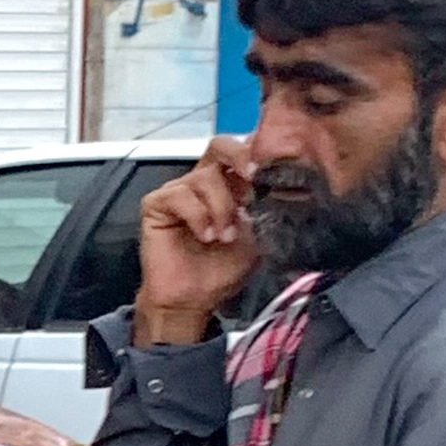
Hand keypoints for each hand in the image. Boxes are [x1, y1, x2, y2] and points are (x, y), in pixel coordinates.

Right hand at [134, 137, 261, 344]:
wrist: (192, 300)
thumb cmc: (221, 271)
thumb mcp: (259, 237)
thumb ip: (269, 210)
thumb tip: (287, 189)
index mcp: (231, 185)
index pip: (244, 152)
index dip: (259, 153)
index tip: (275, 171)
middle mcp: (205, 182)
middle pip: (220, 145)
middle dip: (240, 157)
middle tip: (253, 178)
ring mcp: (180, 190)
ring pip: (205, 176)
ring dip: (221, 207)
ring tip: (225, 236)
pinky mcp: (157, 204)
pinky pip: (180, 195)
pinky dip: (198, 215)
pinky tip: (205, 236)